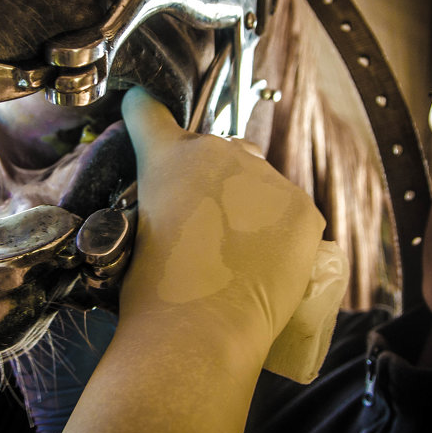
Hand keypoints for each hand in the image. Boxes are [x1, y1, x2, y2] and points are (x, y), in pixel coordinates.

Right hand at [24, 90, 328, 432]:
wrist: (198, 329)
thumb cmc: (152, 294)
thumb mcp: (129, 236)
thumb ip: (147, 207)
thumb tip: (166, 214)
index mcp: (166, 156)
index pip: (149, 112)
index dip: (144, 109)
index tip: (142, 103)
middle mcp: (218, 153)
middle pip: (220, 154)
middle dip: (214, 181)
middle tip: (205, 230)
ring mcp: (266, 178)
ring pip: (259, 184)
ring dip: (249, 207)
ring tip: (236, 256)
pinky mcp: (302, 208)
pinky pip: (292, 213)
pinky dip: (282, 233)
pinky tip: (265, 264)